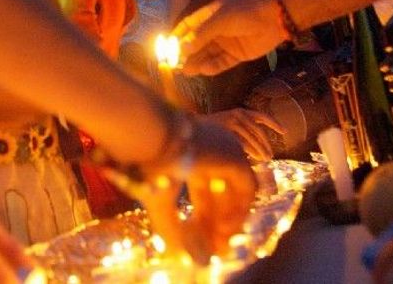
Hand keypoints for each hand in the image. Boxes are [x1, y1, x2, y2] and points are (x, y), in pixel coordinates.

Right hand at [107, 120, 255, 262]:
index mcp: (189, 153)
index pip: (204, 188)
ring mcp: (226, 148)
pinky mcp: (235, 155)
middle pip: (222, 190)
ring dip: (230, 217)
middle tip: (215, 245)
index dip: (203, 215)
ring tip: (220, 242)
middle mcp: (210, 149)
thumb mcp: (158, 201)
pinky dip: (238, 209)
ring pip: (237, 189)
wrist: (147, 137)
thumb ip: (171, 227)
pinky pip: (247, 188)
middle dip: (217, 219)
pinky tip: (224, 228)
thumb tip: (182, 255)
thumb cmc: (144, 165)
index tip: (201, 237)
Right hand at [173, 0, 287, 75]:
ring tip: (185, 72)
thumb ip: (200, 35)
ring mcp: (226, 43)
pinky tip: (204, 70)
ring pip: (206, 55)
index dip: (176, 38)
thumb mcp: (219, 20)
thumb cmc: (244, 12)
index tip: (165, 50)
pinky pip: (221, 63)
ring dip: (196, 62)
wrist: (275, 18)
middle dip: (184, 54)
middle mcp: (215, 30)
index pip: (186, 28)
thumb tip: (181, 49)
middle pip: (195, 44)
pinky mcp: (237, 55)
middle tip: (173, 66)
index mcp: (208, 16)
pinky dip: (212, 67)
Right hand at [204, 107, 285, 160]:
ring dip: (260, 150)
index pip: (262, 117)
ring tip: (265, 159)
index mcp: (241, 112)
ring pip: (252, 138)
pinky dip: (250, 151)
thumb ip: (244, 133)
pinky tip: (254, 158)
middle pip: (259, 130)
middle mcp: (238, 114)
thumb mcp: (231, 127)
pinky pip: (242, 142)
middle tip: (271, 155)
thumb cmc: (214, 131)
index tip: (285, 132)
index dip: (274, 124)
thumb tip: (260, 148)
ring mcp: (232, 121)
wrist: (193, 128)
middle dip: (266, 144)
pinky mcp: (226, 130)